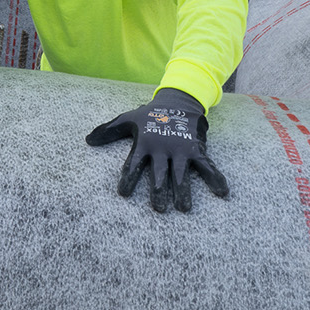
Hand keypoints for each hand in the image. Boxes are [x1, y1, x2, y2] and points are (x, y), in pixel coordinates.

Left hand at [85, 88, 228, 212]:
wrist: (178, 100)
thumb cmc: (149, 114)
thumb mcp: (127, 119)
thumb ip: (108, 131)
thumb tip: (87, 140)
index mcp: (144, 143)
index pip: (133, 164)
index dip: (128, 178)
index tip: (123, 193)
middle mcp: (162, 148)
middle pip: (159, 173)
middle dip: (159, 191)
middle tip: (158, 209)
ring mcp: (180, 150)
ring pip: (181, 174)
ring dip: (183, 191)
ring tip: (183, 208)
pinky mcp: (196, 149)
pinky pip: (207, 166)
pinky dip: (216, 178)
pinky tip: (223, 192)